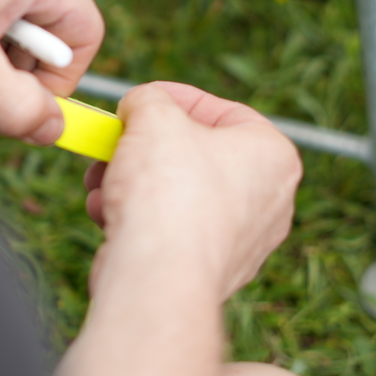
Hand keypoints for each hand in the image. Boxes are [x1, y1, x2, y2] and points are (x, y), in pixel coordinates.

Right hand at [82, 82, 300, 301]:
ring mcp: (241, 242)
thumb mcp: (152, 115)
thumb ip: (148, 99)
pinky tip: (108, 213)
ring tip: (101, 180)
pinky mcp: (208, 272)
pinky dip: (137, 218)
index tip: (140, 101)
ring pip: (177, 193)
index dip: (175, 99)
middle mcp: (269, 202)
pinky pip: (170, 230)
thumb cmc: (168, 191)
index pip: (224, 111)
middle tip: (115, 141)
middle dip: (143, 147)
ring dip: (131, 181)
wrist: (156, 276)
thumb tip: (140, 106)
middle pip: (195, 155)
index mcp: (273, 156)